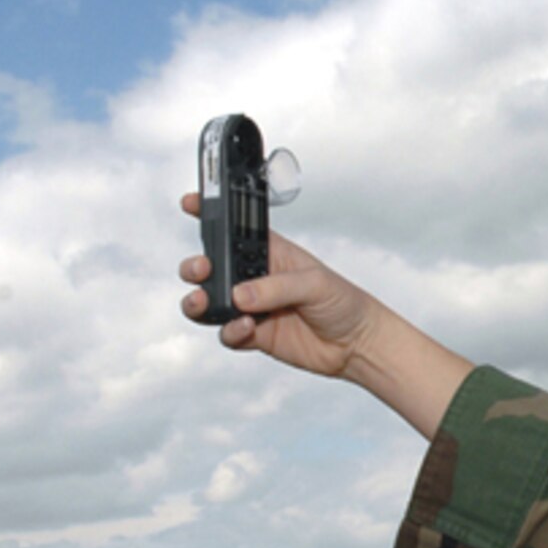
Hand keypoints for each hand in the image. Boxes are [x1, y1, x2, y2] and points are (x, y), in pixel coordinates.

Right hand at [177, 192, 378, 377]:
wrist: (356, 344)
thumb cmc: (344, 302)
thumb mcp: (314, 284)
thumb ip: (276, 287)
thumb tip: (240, 295)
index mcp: (270, 252)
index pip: (235, 229)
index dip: (211, 215)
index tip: (190, 204)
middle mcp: (255, 278)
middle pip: (211, 267)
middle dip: (197, 267)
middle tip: (202, 270)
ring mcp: (251, 307)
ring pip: (210, 302)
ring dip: (199, 302)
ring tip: (204, 302)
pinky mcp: (254, 335)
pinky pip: (227, 333)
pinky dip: (230, 331)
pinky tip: (246, 328)